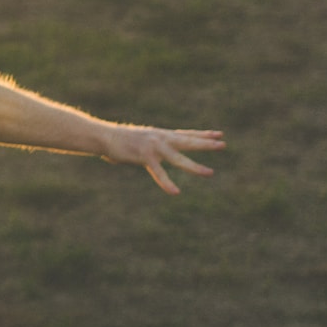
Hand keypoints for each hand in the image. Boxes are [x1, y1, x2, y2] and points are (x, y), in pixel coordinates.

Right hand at [103, 127, 225, 193]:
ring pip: (178, 158)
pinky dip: (167, 183)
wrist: (103, 136)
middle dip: (206, 144)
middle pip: (187, 141)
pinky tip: (175, 192)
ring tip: (210, 173)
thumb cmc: (119, 140)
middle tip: (223, 144)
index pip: (186, 134)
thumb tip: (150, 155)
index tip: (219, 134)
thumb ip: (149, 147)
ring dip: (194, 166)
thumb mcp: (140, 139)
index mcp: (160, 134)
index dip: (202, 134)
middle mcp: (160, 138)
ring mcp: (153, 147)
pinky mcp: (144, 156)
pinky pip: (158, 172)